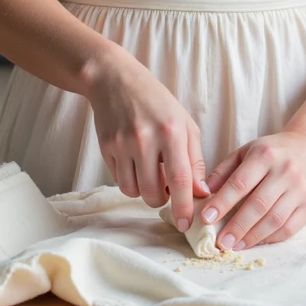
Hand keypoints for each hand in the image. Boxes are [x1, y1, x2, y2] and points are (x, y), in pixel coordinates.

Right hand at [82, 49, 208, 231]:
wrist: (116, 80)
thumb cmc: (156, 102)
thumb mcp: (185, 124)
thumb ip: (195, 159)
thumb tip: (200, 193)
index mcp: (171, 130)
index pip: (180, 179)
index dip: (184, 206)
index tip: (188, 224)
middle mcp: (146, 137)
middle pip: (154, 192)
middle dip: (162, 200)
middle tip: (165, 187)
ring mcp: (123, 143)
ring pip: (134, 191)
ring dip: (144, 191)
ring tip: (149, 172)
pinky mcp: (106, 147)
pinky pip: (119, 181)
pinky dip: (130, 180)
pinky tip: (134, 163)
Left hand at [199, 128, 305, 249]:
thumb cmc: (272, 151)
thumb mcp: (246, 151)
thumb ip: (224, 170)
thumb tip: (204, 192)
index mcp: (265, 155)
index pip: (240, 182)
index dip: (222, 202)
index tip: (206, 218)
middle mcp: (285, 172)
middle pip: (258, 205)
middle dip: (237, 226)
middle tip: (220, 242)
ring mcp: (300, 190)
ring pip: (274, 219)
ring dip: (252, 236)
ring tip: (235, 246)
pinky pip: (289, 228)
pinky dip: (270, 238)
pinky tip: (256, 241)